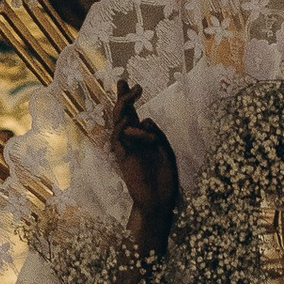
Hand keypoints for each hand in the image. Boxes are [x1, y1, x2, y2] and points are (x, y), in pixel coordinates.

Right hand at [108, 86, 177, 253]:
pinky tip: (131, 120)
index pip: (134, 115)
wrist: (159, 202)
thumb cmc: (164, 180)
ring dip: (124, 108)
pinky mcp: (122, 158)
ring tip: (132, 96)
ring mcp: (126, 149)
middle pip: (122, 115)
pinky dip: (123, 128)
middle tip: (124, 81)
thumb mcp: (166, 151)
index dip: (131, 100)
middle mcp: (132, 141)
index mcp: (143, 138)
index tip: (133, 84)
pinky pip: (117, 139)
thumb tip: (146, 119)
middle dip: (122, 97)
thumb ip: (157, 135)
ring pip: (118, 123)